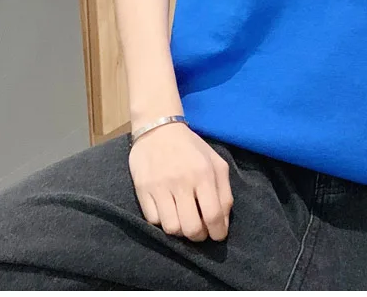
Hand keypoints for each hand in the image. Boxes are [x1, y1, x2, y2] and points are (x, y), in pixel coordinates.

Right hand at [129, 122, 233, 241]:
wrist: (158, 129)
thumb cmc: (192, 148)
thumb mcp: (216, 162)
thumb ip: (224, 191)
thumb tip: (222, 221)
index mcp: (204, 173)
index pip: (213, 214)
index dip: (218, 232)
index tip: (217, 235)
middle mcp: (182, 181)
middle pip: (191, 228)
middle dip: (199, 236)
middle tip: (200, 231)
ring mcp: (160, 187)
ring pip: (171, 228)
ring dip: (181, 231)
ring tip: (184, 221)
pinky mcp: (142, 190)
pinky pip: (153, 221)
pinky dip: (163, 222)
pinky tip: (169, 211)